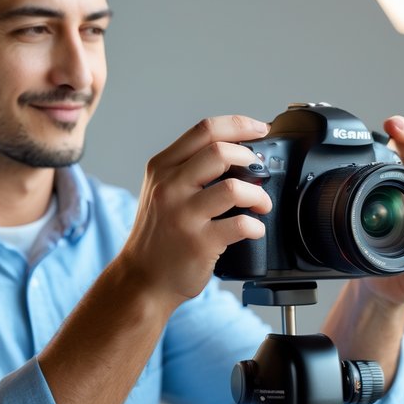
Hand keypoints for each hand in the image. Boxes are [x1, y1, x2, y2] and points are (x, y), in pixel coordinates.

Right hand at [118, 115, 272, 306]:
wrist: (142, 279)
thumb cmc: (158, 234)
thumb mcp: (160, 190)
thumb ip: (188, 169)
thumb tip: (237, 152)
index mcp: (162, 167)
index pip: (204, 130)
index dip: (239, 125)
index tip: (259, 129)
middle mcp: (169, 187)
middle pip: (220, 151)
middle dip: (249, 157)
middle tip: (258, 170)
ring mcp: (183, 215)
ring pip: (234, 188)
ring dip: (258, 194)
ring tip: (261, 203)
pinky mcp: (198, 242)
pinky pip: (240, 225)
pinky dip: (256, 226)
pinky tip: (254, 229)